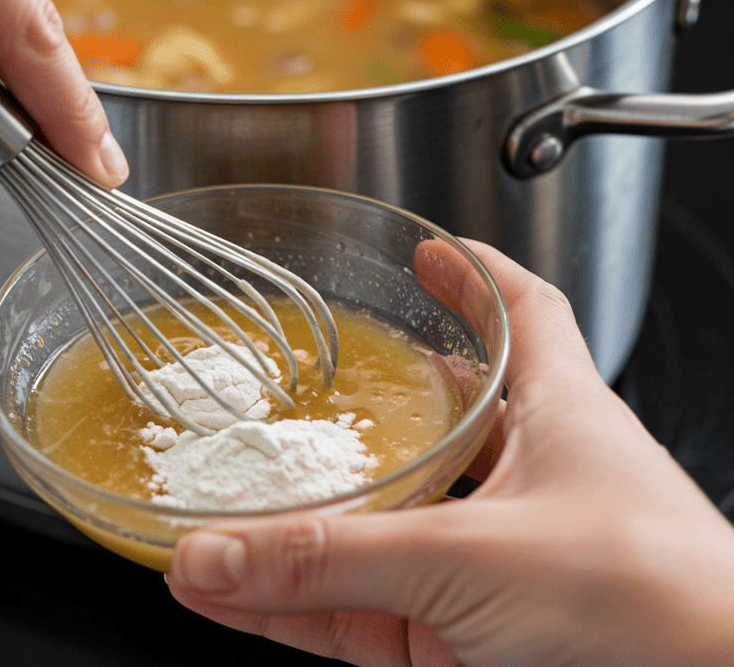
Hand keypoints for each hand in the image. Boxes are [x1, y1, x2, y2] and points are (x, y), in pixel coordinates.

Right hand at [168, 240, 733, 665]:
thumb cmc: (664, 612)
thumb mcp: (477, 558)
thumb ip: (337, 559)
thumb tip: (220, 551)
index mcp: (556, 416)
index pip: (522, 314)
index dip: (474, 276)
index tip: (428, 251)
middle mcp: (525, 484)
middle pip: (434, 424)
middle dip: (366, 411)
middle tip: (299, 397)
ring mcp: (494, 566)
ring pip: (379, 534)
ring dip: (294, 533)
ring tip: (214, 522)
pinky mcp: (466, 643)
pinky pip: (362, 613)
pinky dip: (296, 605)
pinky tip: (234, 598)